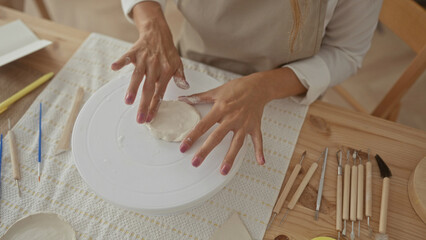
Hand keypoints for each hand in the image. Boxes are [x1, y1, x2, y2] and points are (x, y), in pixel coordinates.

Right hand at [111, 2, 188, 122]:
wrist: (158, 32)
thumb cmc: (167, 52)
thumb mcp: (178, 64)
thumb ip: (180, 77)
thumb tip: (185, 88)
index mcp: (166, 72)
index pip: (160, 92)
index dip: (155, 106)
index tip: (150, 119)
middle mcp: (155, 66)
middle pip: (148, 88)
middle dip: (144, 105)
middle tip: (140, 119)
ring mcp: (144, 59)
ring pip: (137, 75)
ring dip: (132, 88)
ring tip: (128, 101)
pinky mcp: (134, 51)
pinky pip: (127, 57)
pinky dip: (121, 61)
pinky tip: (114, 67)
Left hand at [178, 74, 268, 174]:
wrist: (258, 85)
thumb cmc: (237, 88)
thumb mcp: (216, 91)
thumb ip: (198, 97)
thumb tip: (182, 99)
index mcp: (221, 108)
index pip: (203, 125)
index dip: (192, 136)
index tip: (184, 147)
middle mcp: (232, 117)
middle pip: (217, 137)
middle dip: (206, 150)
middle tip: (196, 162)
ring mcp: (244, 124)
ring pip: (236, 143)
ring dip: (230, 157)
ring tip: (223, 170)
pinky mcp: (255, 126)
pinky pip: (258, 140)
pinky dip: (260, 151)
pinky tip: (260, 162)